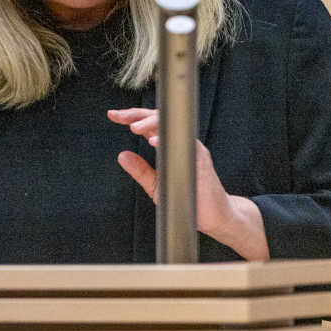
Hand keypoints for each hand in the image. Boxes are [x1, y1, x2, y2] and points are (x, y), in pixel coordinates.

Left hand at [107, 108, 268, 260]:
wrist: (216, 215)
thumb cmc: (190, 198)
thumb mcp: (158, 185)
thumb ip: (141, 171)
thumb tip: (122, 156)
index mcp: (171, 145)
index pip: (151, 124)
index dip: (132, 117)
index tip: (113, 115)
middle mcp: (182, 143)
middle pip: (161, 118)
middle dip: (138, 114)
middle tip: (120, 117)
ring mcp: (193, 150)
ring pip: (173, 126)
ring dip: (152, 124)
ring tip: (134, 127)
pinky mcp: (202, 160)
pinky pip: (186, 144)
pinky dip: (170, 141)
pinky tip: (154, 141)